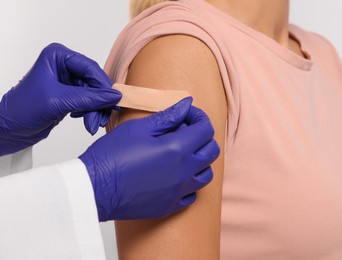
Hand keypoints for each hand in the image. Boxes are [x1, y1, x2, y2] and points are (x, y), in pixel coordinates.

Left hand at [0, 43, 120, 155]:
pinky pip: (88, 102)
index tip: (114, 99)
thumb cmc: (21, 110)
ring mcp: (67, 81)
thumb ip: (88, 98)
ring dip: (96, 110)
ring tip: (92, 125)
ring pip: (93, 94)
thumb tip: (113, 96)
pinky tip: (85, 120)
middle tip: (101, 118)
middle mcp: (63, 66)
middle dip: (99, 102)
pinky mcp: (69, 96)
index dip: (103, 84)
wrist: (8, 130)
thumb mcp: (58, 102)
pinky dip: (90, 113)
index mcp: (57, 57)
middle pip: (94, 82)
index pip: (89, 67)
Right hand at [79, 97, 219, 220]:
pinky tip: (174, 175)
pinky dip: (189, 183)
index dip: (199, 117)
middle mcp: (184, 172)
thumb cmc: (111, 156)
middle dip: (203, 137)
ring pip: (206, 175)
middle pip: (212, 152)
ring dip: (199, 161)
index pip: (205, 129)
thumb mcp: (138, 128)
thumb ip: (168, 116)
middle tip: (186, 132)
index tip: (187, 115)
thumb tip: (186, 105)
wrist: (94, 189)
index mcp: (177, 149)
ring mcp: (179, 191)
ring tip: (181, 154)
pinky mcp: (170, 206)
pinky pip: (192, 194)